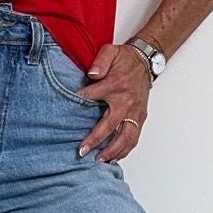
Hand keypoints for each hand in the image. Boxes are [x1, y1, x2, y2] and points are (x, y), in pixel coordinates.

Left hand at [75, 41, 151, 161]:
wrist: (146, 60)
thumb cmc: (125, 58)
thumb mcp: (110, 52)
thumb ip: (100, 62)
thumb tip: (91, 74)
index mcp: (116, 85)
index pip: (93, 97)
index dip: (79, 104)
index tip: (66, 114)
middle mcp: (126, 101)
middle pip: (110, 125)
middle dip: (96, 139)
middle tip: (82, 151)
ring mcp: (135, 111)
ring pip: (126, 136)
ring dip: (113, 150)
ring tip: (99, 160)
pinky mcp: (140, 117)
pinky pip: (134, 137)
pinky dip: (125, 150)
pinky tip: (114, 158)